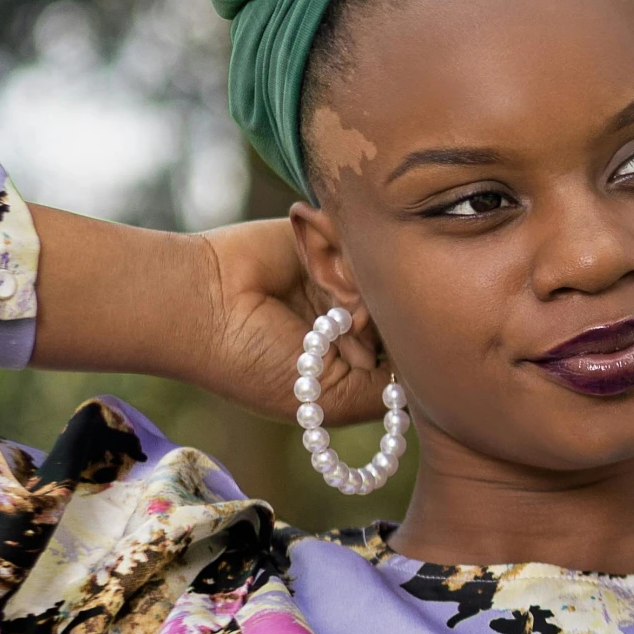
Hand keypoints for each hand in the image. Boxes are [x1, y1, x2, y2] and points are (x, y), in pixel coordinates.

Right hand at [197, 219, 389, 424]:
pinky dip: (340, 250)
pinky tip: (311, 264)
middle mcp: (351, 318)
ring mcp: (341, 276)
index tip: (369, 355)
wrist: (204, 305)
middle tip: (348, 324)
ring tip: (325, 296)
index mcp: (352, 361)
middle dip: (381, 317)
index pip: (409, 351)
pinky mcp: (327, 235)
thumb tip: (429, 362)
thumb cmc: (256, 364)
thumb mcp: (329, 400)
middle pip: (404, 308)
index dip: (404, 351)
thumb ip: (386, 390)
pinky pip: (362, 233)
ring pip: (387, 272)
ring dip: (358, 285)